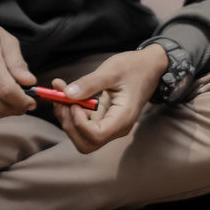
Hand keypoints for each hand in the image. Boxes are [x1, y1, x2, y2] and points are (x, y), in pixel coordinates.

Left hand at [52, 46, 167, 153]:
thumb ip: (89, 83)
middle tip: (61, 99)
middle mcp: (116, 128)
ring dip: (67, 118)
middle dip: (69, 123)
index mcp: (123, 118)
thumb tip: (67, 94)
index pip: (96, 135)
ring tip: (60, 93)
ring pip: (81, 136)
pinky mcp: (104, 119)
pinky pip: (83, 125)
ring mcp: (110, 126)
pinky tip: (66, 94)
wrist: (149, 67)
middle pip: (85, 143)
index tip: (73, 101)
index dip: (79, 122)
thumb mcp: (111, 71)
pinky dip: (71, 112)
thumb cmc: (134, 67)